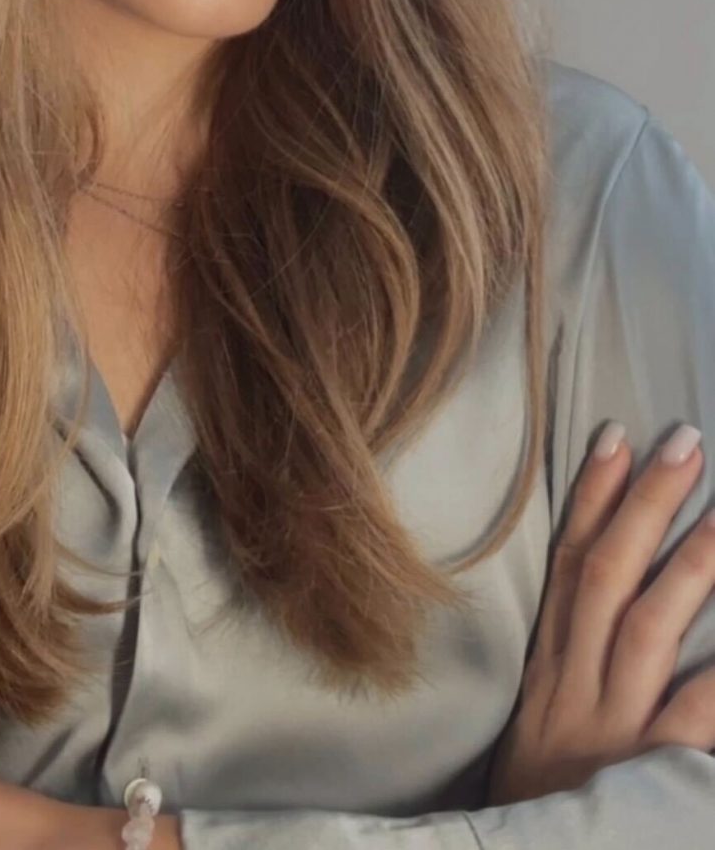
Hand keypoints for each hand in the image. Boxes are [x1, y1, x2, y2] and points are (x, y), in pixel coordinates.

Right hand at [487, 421, 714, 805]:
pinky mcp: (646, 775)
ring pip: (648, 628)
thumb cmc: (544, 797)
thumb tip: (602, 583)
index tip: (616, 437)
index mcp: (550, 667)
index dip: (590, 498)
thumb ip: (572, 659)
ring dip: (690, 564)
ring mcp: (612, 728)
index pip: (570, 565)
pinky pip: (693, 718)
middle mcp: (574, 685)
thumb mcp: (543, 720)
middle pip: (607, 577)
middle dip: (645, 505)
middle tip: (685, 444)